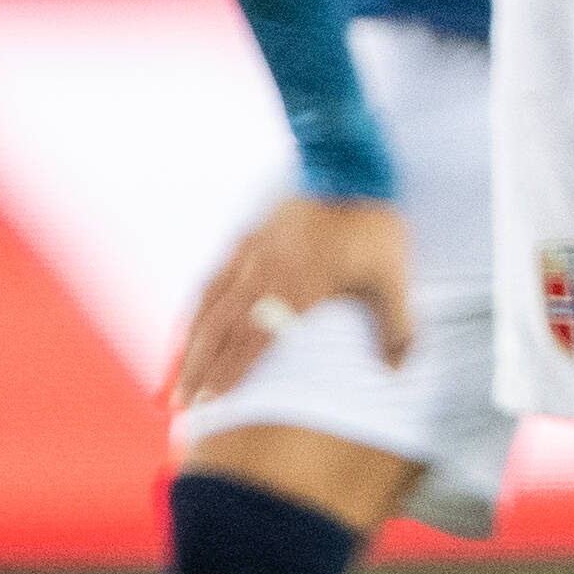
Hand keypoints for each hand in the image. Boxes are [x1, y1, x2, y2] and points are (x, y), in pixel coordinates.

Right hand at [170, 194, 413, 409]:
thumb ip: (396, 325)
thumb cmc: (373, 228)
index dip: (230, 371)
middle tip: (181, 405)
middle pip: (221, 326)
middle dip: (197, 369)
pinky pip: (211, 281)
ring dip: (189, 346)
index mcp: (299, 285)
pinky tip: (187, 333)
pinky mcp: (246, 239)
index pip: (256, 338)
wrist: (349, 168)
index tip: (211, 402)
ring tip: (175, 383)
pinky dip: (195, 312)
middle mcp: (266, 271)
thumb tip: (398, 369)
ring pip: (209, 306)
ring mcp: (251, 253)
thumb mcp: (394, 276)